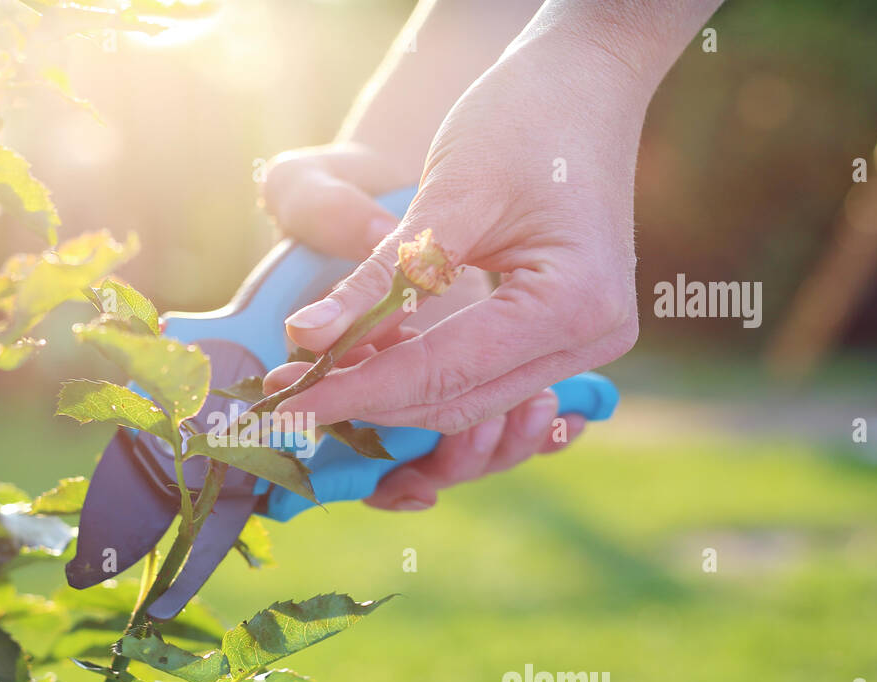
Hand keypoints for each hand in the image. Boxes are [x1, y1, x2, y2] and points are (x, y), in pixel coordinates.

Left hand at [261, 142, 588, 510]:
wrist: (583, 84)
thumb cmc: (522, 119)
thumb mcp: (446, 195)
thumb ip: (379, 277)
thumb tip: (306, 338)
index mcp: (574, 303)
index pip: (443, 373)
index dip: (357, 390)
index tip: (285, 396)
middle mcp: (592, 338)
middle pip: (456, 402)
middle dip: (368, 398)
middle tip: (289, 383)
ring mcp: (585, 344)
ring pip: (468, 401)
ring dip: (391, 392)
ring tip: (321, 365)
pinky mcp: (565, 338)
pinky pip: (483, 378)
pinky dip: (423, 373)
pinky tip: (368, 353)